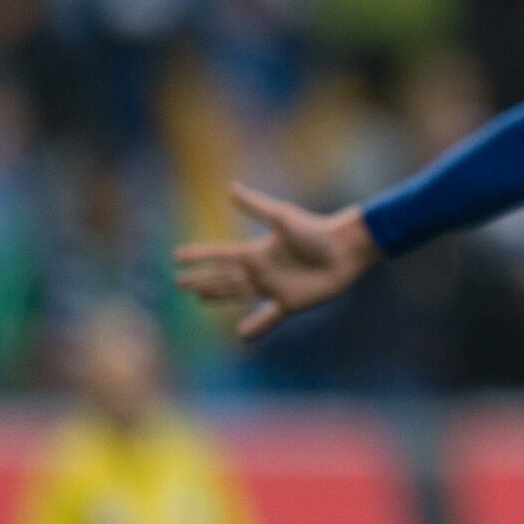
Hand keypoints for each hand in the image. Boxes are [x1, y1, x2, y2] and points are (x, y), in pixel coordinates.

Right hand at [173, 184, 380, 338]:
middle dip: (201, 279)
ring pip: (238, 294)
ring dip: (218, 296)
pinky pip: (268, 317)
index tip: (176, 256)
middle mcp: (261, 270)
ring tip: (199, 297)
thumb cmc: (316, 230)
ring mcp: (275, 287)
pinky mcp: (291, 302)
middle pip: (223, 276)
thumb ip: (255, 205)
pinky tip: (241, 336)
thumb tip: (229, 187)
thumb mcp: (282, 217)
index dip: (199, 256)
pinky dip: (255, 327)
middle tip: (178, 283)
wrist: (346, 249)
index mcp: (256, 251)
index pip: (219, 255)